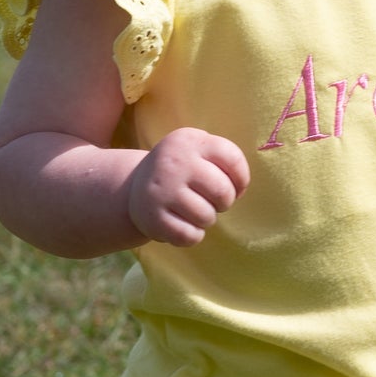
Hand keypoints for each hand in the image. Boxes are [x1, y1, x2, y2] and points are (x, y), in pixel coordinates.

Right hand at [127, 126, 250, 246]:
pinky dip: (192, 235)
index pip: (232, 158)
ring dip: (206, 220)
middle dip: (225, 202)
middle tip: (211, 201)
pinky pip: (190, 236)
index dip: (241, 178)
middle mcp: (174, 162)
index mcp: (189, 140)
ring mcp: (161, 191)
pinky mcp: (153, 217)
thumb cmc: (180, 172)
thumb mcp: (197, 152)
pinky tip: (181, 224)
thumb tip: (239, 189)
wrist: (134, 188)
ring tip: (193, 211)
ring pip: (207, 217)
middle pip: (223, 191)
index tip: (235, 186)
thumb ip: (223, 162)